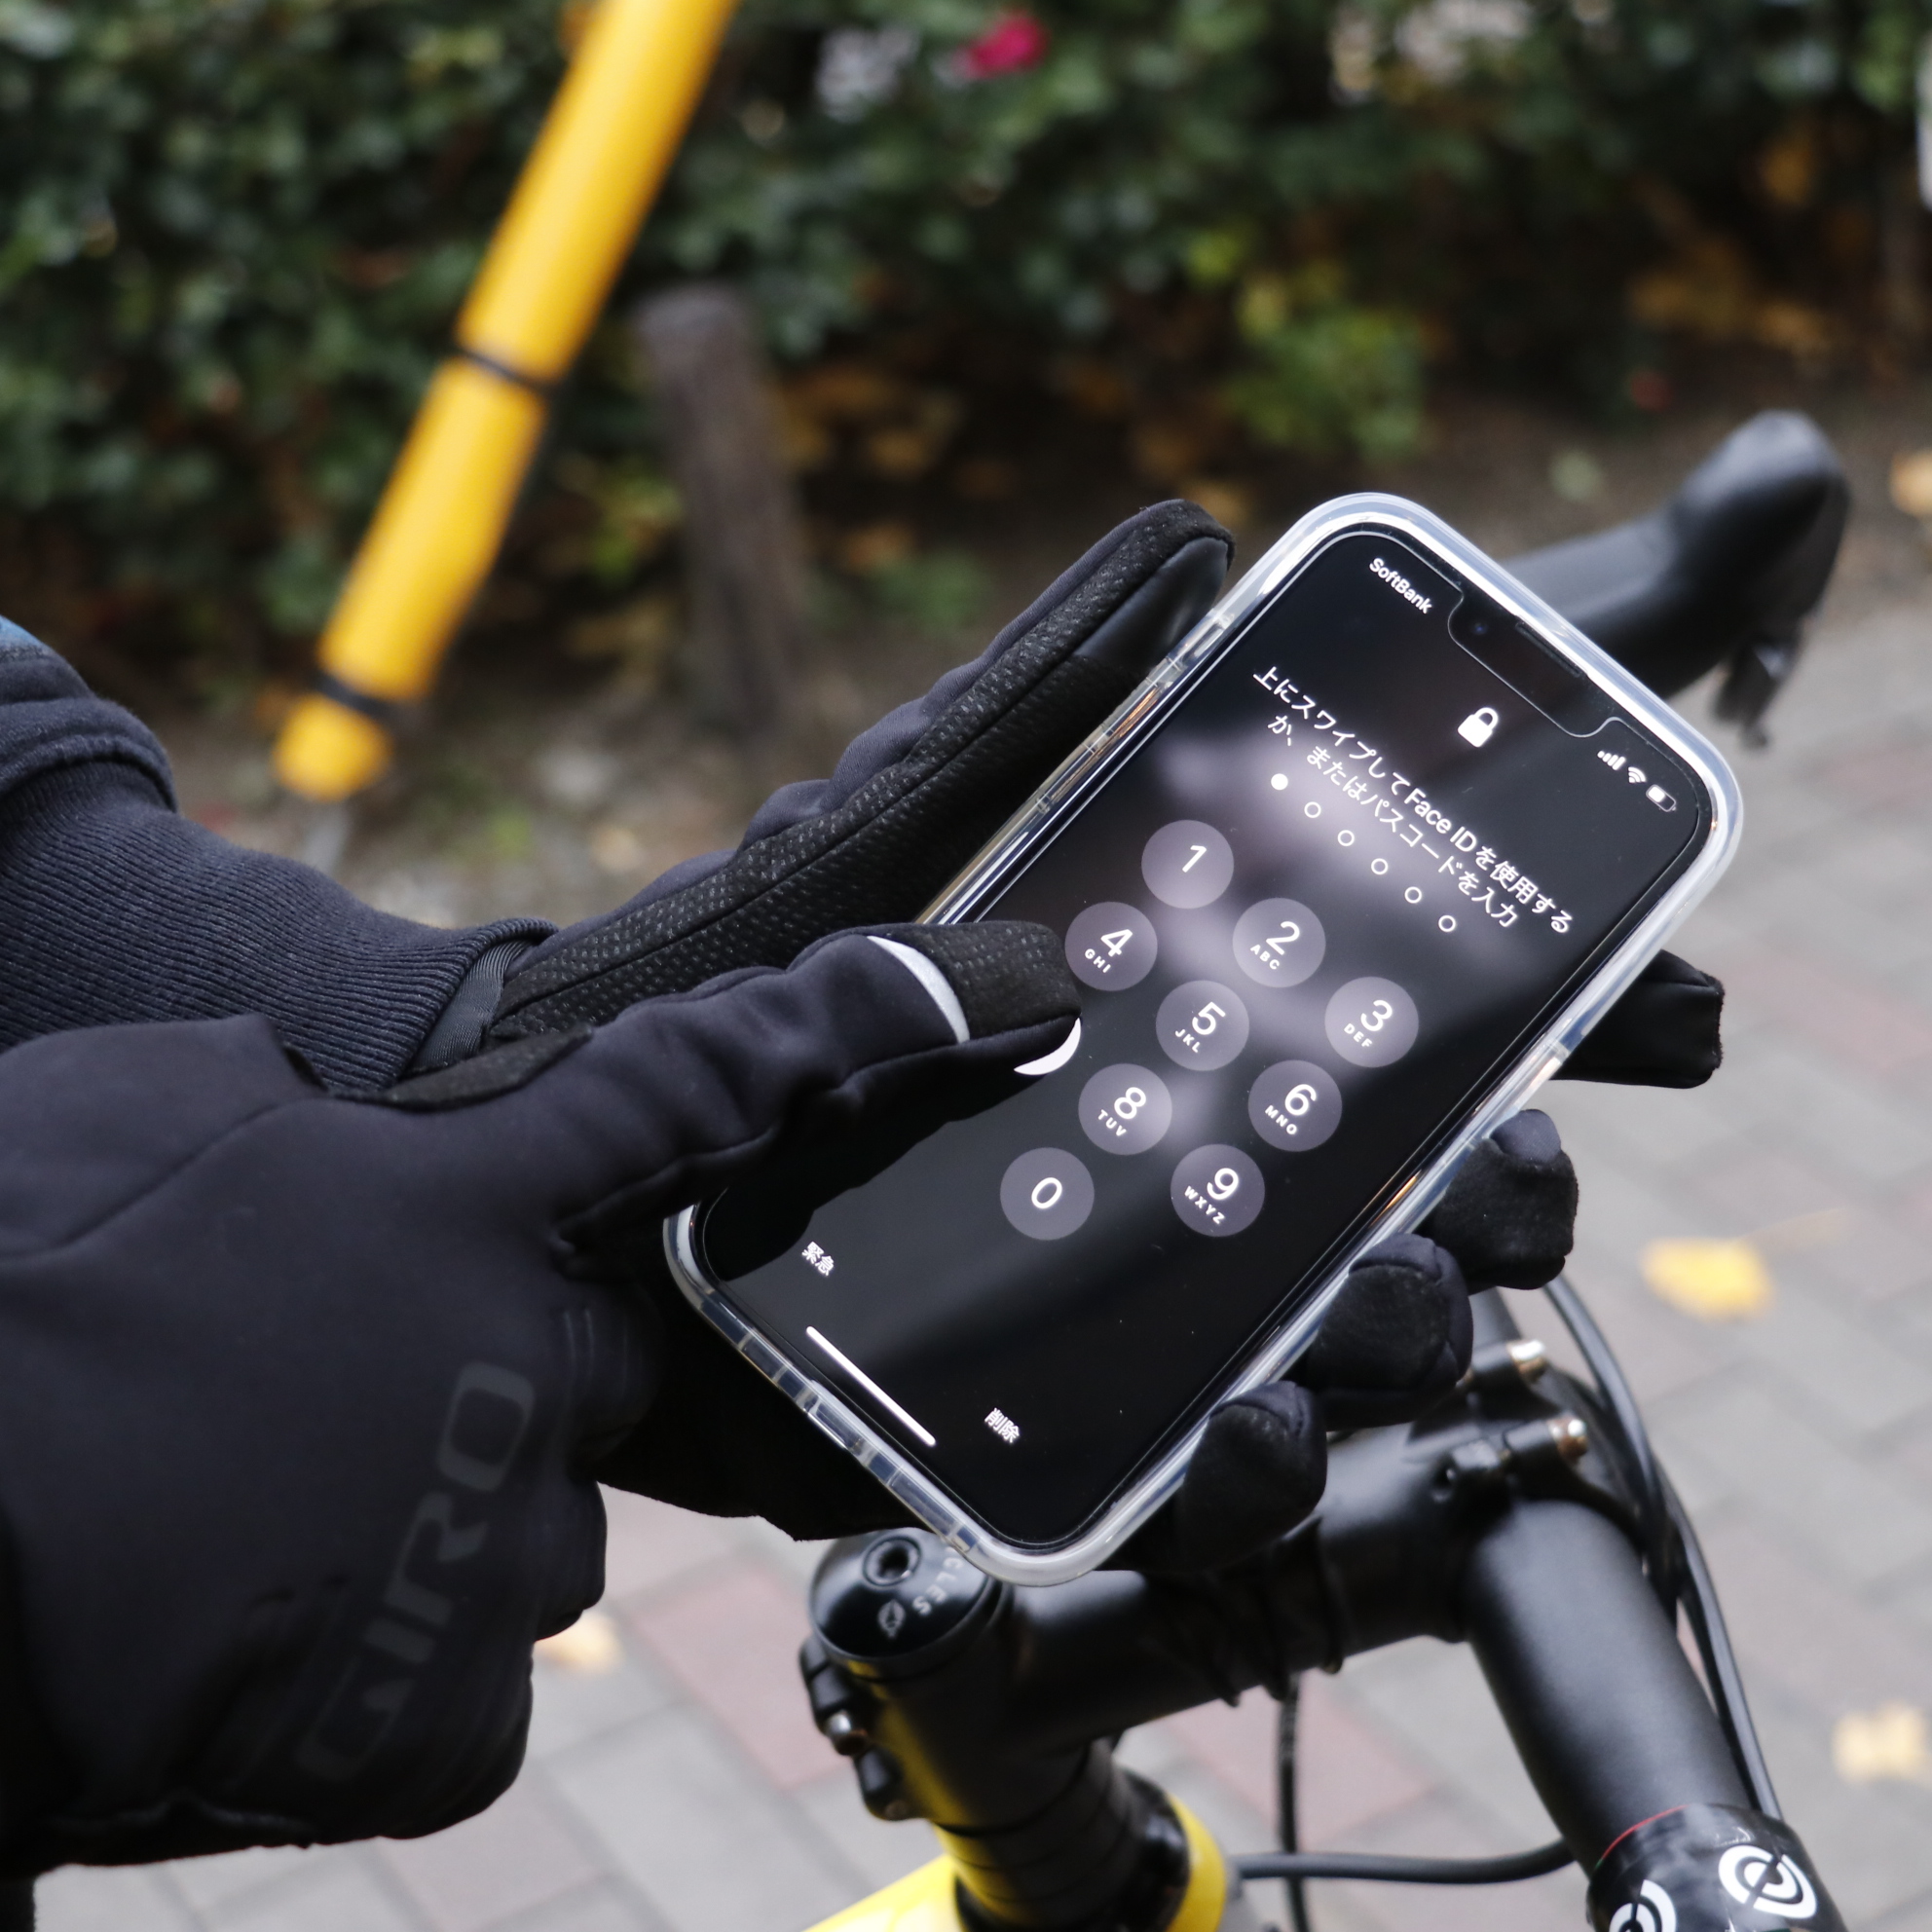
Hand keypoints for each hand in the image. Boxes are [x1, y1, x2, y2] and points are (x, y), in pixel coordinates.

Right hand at [0, 923, 1073, 1867]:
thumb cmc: (0, 1294)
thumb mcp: (143, 1117)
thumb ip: (287, 1111)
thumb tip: (320, 1126)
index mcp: (453, 1205)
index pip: (711, 1086)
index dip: (878, 1028)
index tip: (1024, 990)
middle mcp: (522, 1368)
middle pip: (619, 1365)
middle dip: (522, 1369)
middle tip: (351, 1394)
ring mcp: (499, 1549)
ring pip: (531, 1529)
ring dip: (432, 1519)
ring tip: (251, 1517)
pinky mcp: (446, 1717)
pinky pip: (459, 1677)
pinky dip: (378, 1659)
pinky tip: (252, 1628)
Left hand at [469, 497, 1724, 1564]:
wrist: (560, 1146)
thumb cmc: (741, 963)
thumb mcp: (903, 818)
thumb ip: (1044, 690)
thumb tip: (1189, 531)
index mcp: (1169, 1032)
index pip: (1401, 1036)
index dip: (1546, 1026)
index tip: (1662, 1013)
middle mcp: (1164, 1174)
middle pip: (1397, 1206)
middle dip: (1495, 1201)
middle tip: (1506, 1180)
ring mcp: (1102, 1309)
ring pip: (1314, 1352)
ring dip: (1386, 1342)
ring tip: (1389, 1306)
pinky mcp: (1022, 1427)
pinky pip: (1165, 1481)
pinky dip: (1228, 1475)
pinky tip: (1238, 1430)